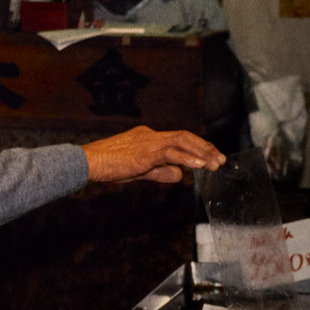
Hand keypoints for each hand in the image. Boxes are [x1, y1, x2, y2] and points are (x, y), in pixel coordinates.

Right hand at [81, 126, 225, 183]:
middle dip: (205, 148)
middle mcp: (150, 135)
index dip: (196, 148)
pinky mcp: (146, 152)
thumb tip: (180, 175)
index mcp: (147, 136)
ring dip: (202, 152)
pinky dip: (188, 158)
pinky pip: (172, 153)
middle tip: (220, 160)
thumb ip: (161, 172)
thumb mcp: (139, 171)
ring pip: (182, 141)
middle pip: (184, 137)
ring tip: (215, 163)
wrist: (89, 162)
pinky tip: (200, 166)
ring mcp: (148, 141)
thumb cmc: (109, 166)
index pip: (178, 139)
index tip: (209, 158)